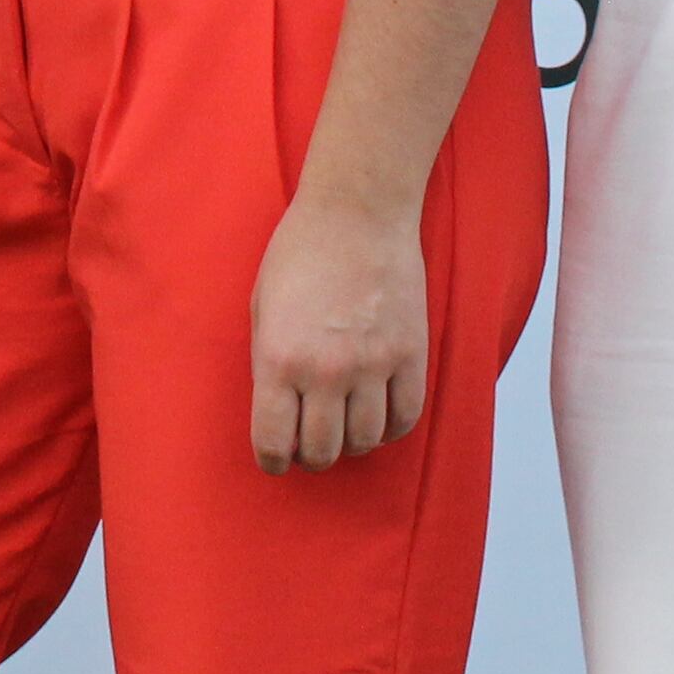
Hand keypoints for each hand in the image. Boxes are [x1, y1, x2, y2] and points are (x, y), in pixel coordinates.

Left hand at [250, 193, 432, 470]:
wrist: (357, 213)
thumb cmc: (300, 255)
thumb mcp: (262, 309)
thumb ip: (267, 367)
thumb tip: (279, 418)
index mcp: (280, 358)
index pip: (274, 443)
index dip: (274, 461)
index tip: (277, 458)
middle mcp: (326, 370)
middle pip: (322, 451)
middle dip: (312, 455)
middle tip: (310, 440)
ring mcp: (374, 364)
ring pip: (366, 441)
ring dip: (351, 442)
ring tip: (343, 424)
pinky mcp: (411, 355)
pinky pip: (405, 417)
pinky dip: (391, 427)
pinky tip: (377, 414)